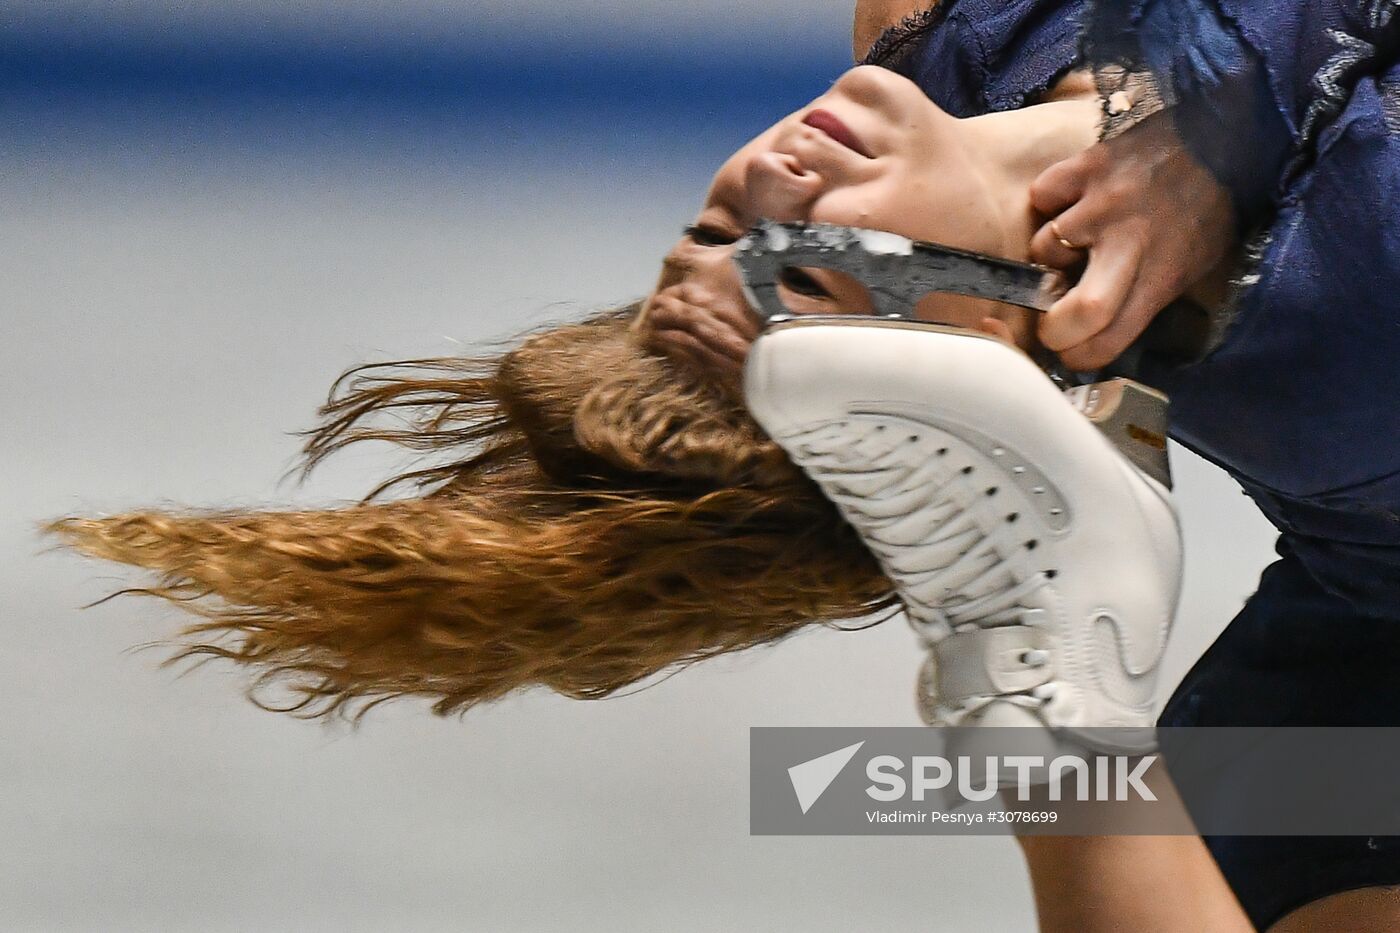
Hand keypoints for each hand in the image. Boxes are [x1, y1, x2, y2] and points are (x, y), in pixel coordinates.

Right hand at [1029, 111, 1235, 370]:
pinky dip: (1049, 202)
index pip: (1107, 340)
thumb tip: (1107, 333)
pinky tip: (1072, 201)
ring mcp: (1103, 203)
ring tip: (1077, 240)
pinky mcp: (1086, 166)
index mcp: (1163, 274)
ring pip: (1043, 250)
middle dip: (1053, 329)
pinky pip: (1042, 196)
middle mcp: (1129, 242)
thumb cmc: (1211, 203)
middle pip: (1075, 313)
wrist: (1224, 127)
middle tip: (1054, 322)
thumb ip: (1154, 298)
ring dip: (1052, 253)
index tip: (1074, 353)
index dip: (1080, 357)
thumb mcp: (1200, 262)